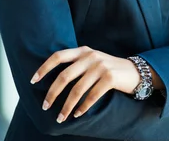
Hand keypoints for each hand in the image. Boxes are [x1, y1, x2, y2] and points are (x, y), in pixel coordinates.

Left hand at [30, 46, 146, 122]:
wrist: (134, 72)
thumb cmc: (108, 69)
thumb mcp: (92, 61)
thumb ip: (77, 65)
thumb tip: (53, 81)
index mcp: (83, 50)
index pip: (58, 56)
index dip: (44, 68)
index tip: (33, 81)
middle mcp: (90, 56)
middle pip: (64, 76)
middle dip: (52, 93)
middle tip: (45, 106)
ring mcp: (100, 66)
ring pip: (77, 89)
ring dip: (66, 106)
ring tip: (61, 117)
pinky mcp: (110, 77)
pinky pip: (91, 96)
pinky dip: (82, 107)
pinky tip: (77, 114)